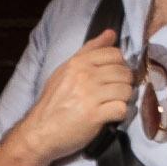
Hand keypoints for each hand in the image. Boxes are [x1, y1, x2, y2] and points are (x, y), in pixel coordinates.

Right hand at [21, 30, 137, 164]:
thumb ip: (90, 50)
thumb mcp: (66, 70)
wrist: (40, 131)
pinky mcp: (94, 115)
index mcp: (78, 63)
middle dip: (124, 84)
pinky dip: (119, 114)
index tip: (113, 76)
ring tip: (112, 104)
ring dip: (123, 99)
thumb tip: (111, 33)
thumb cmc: (54, 102)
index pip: (115, 54)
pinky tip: (110, 116)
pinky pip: (122, 109)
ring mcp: (89, 95)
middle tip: (113, 93)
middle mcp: (84, 76)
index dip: (119, 65)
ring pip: (126, 90)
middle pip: (124, 72)